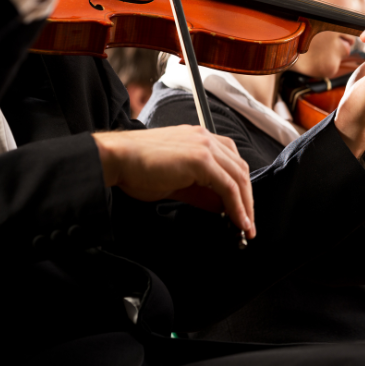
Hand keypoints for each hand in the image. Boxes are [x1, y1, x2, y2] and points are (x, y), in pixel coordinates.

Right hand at [95, 126, 255, 238]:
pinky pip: (227, 185)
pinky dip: (237, 205)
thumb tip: (221, 207)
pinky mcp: (200, 159)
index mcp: (200, 139)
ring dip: (245, 205)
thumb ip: (201, 193)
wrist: (117, 158)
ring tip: (245, 227)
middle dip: (247, 199)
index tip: (243, 210)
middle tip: (247, 223)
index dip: (241, 188)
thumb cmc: (138, 168)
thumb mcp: (177, 183)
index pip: (232, 163)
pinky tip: (237, 221)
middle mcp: (206, 138)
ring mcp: (205, 146)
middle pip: (240, 169)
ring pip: (238, 177)